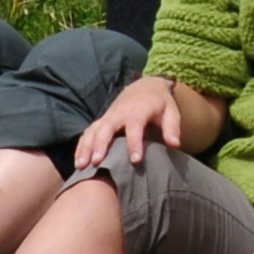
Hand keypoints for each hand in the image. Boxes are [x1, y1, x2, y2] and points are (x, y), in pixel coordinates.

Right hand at [77, 74, 191, 174]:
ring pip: (93, 131)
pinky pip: (88, 133)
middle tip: (98, 162)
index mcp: (138, 110)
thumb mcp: (171, 112)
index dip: (134, 143)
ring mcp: (108, 116)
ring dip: (86, 147)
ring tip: (82, 166)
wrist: (144, 87)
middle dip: (101, 145)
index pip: (135, 126)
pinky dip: (81, 146)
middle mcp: (119, 113)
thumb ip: (172, 128)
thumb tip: (174, 145)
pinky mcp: (101, 121)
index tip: (135, 160)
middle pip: (107, 128)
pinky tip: (78, 162)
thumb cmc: (160, 103)